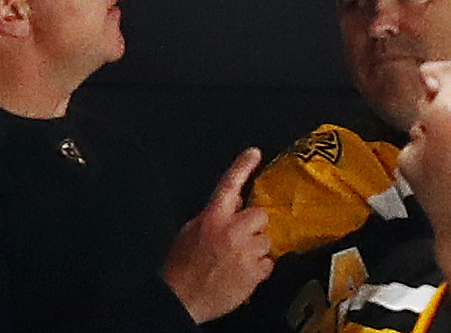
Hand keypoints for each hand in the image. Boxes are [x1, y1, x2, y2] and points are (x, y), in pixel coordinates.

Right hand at [161, 147, 272, 321]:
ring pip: (265, 241)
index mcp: (212, 217)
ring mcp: (246, 252)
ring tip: (238, 260)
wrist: (185, 299)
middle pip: (260, 215)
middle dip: (254, 225)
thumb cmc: (182, 266)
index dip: (242, 166)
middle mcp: (232, 231)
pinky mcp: (256, 273)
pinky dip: (259, 268)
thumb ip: (211, 216)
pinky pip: (268, 264)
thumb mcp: (189, 231)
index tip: (254, 153)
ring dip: (256, 249)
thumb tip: (227, 206)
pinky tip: (242, 273)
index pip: (229, 185)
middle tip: (241, 238)